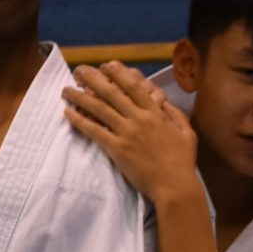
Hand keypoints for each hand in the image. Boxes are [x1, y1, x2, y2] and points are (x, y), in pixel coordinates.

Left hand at [64, 61, 197, 204]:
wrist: (174, 185)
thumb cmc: (182, 161)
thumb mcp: (186, 132)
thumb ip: (175, 114)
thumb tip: (165, 103)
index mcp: (156, 113)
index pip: (134, 87)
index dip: (118, 74)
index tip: (105, 66)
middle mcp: (139, 118)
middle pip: (112, 93)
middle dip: (93, 80)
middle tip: (78, 71)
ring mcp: (127, 133)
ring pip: (100, 109)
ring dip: (81, 98)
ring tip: (66, 90)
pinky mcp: (117, 149)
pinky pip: (95, 131)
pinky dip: (80, 121)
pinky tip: (68, 114)